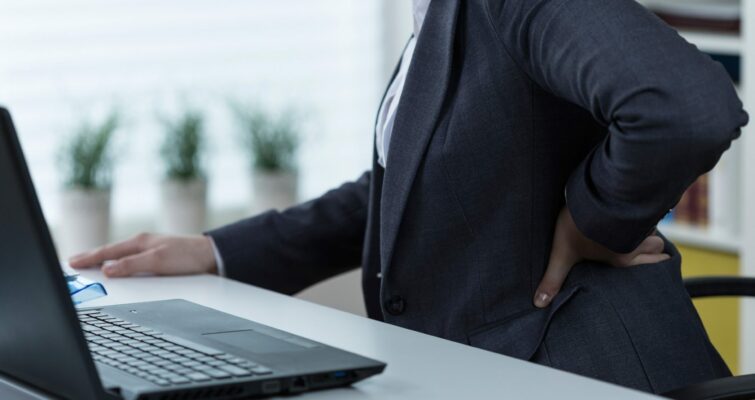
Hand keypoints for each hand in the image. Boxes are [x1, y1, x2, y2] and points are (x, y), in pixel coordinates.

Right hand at [68, 233, 217, 277]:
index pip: (107, 252)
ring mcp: (149, 249)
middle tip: (72, 262)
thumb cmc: (188, 256)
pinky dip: (117, 262)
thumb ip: (132, 265)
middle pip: (110, 251)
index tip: (71, 262)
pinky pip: (129, 259)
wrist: (212, 257)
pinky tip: (117, 267)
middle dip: (91, 256)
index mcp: (140, 242)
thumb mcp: (158, 262)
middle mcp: (143, 243)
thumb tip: (108, 270)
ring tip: (89, 264)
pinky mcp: (157, 256)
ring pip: (119, 255)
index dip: (88, 258)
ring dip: (103, 259)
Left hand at [534, 207, 669, 307]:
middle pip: (658, 247)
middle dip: (655, 249)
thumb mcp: (561, 254)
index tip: (662, 264)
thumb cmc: (578, 227)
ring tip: (638, 229)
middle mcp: (636, 243)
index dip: (658, 264)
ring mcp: (639, 221)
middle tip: (652, 249)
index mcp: (622, 259)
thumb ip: (553, 279)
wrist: (591, 196)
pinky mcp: (636, 202)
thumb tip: (539, 304)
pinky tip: (635, 210)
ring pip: (654, 228)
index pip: (652, 264)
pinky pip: (648, 210)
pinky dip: (644, 212)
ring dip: (648, 229)